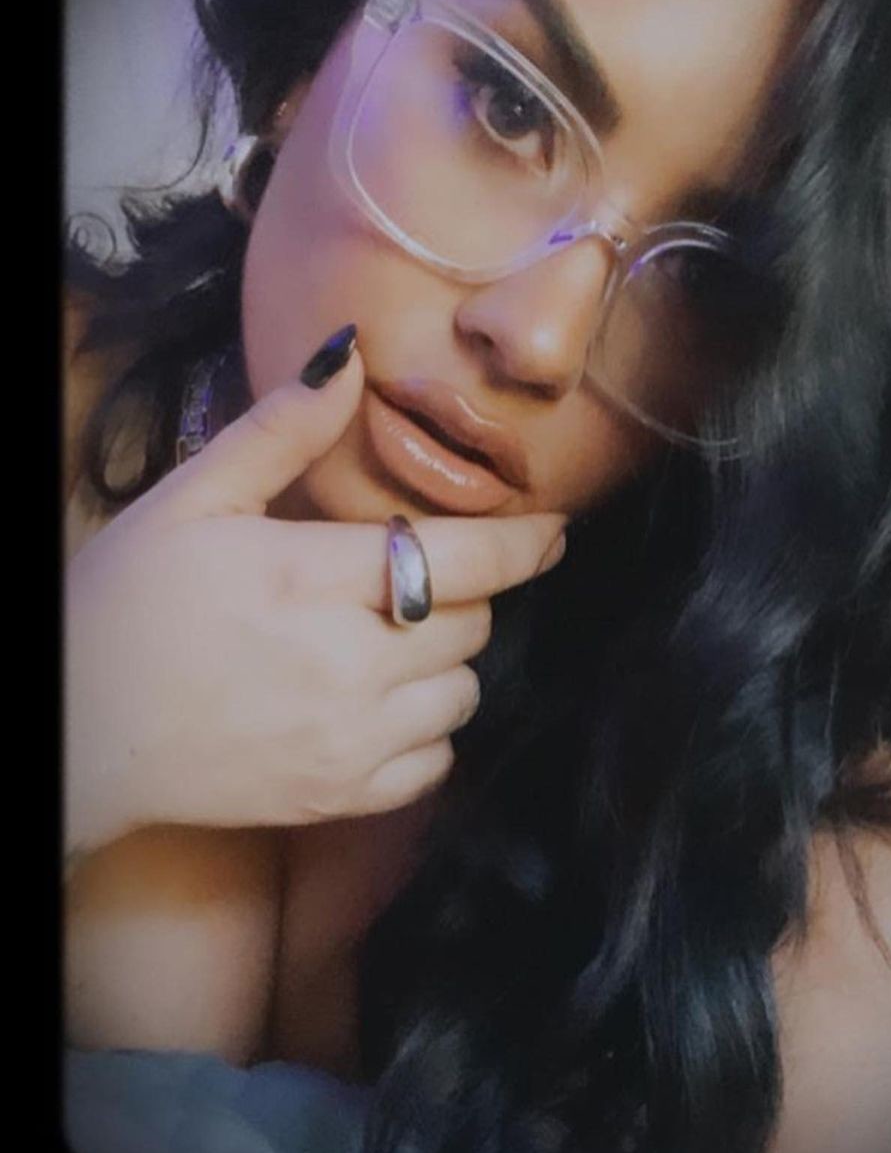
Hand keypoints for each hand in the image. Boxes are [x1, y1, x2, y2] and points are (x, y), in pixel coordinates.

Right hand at [64, 330, 565, 861]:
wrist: (74, 734)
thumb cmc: (123, 607)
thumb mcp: (192, 500)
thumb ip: (283, 429)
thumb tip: (352, 353)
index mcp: (314, 577)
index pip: (465, 556)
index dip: (526, 542)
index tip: (554, 530)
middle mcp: (350, 665)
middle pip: (472, 622)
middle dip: (459, 593)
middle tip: (403, 580)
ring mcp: (350, 741)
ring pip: (463, 693)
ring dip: (444, 660)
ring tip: (384, 641)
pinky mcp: (340, 799)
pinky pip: (436, 763)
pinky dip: (426, 731)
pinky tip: (377, 705)